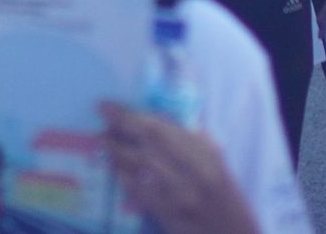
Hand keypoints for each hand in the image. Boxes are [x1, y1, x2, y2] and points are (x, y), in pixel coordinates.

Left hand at [99, 104, 259, 233]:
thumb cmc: (223, 194)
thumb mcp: (214, 160)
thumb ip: (189, 139)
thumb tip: (152, 120)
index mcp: (206, 153)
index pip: (161, 127)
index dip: (130, 115)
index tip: (107, 106)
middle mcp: (197, 172)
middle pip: (150, 143)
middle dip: (121, 129)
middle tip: (101, 122)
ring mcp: (184, 197)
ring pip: (144, 168)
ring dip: (119, 154)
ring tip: (105, 144)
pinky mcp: (174, 219)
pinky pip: (143, 196)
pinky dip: (127, 181)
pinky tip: (117, 172)